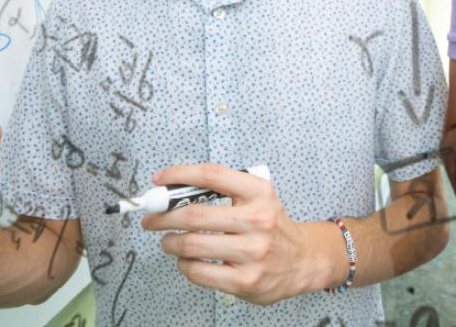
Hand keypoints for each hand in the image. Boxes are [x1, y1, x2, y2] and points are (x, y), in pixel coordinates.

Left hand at [141, 164, 319, 304]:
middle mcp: (258, 220)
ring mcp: (252, 253)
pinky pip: (198, 271)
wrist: (303, 260)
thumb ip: (224, 191)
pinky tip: (188, 261)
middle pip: (195, 215)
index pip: (212, 176)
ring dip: (170, 243)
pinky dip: (184, 265)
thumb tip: (174, 192)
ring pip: (192, 245)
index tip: (159, 180)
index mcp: (260, 192)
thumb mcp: (258, 198)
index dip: (179, 175)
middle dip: (164, 216)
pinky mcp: (245, 280)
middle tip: (152, 219)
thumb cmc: (272, 227)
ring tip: (168, 241)